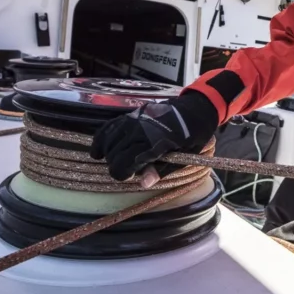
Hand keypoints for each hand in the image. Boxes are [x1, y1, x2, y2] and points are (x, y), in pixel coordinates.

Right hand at [89, 90, 218, 181]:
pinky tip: (98, 150)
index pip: (123, 164)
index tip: (130, 176)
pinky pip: (109, 127)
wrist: (195, 109)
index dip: (122, 174)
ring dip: (108, 153)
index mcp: (153, 143)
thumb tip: (143, 183)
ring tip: (116, 160)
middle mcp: (139, 130)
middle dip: (116, 166)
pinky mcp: (131, 114)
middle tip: (128, 170)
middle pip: (113, 154)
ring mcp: (133, 120)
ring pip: (107, 140)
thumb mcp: (184, 156)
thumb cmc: (192, 136)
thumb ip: (162, 169)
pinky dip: (101, 139)